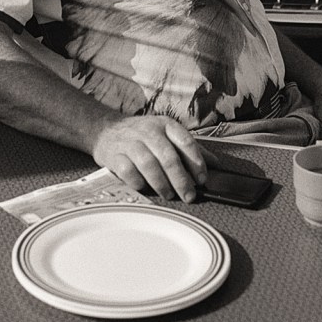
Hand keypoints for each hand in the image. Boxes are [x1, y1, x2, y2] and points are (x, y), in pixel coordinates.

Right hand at [92, 115, 208, 201]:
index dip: (196, 162)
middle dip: (181, 180)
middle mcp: (149, 131)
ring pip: (149, 164)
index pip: (186, 142)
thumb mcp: (167, 135)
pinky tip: (145, 188)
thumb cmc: (143, 135)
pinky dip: (138, 182)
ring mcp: (131, 142)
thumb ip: (190, 149)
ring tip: (168, 195)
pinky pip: (128, 171)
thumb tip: (216, 164)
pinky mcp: (115, 155)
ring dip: (161, 184)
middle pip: (168, 157)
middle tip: (188, 196)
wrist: (106, 130)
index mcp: (166, 125)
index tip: (202, 179)